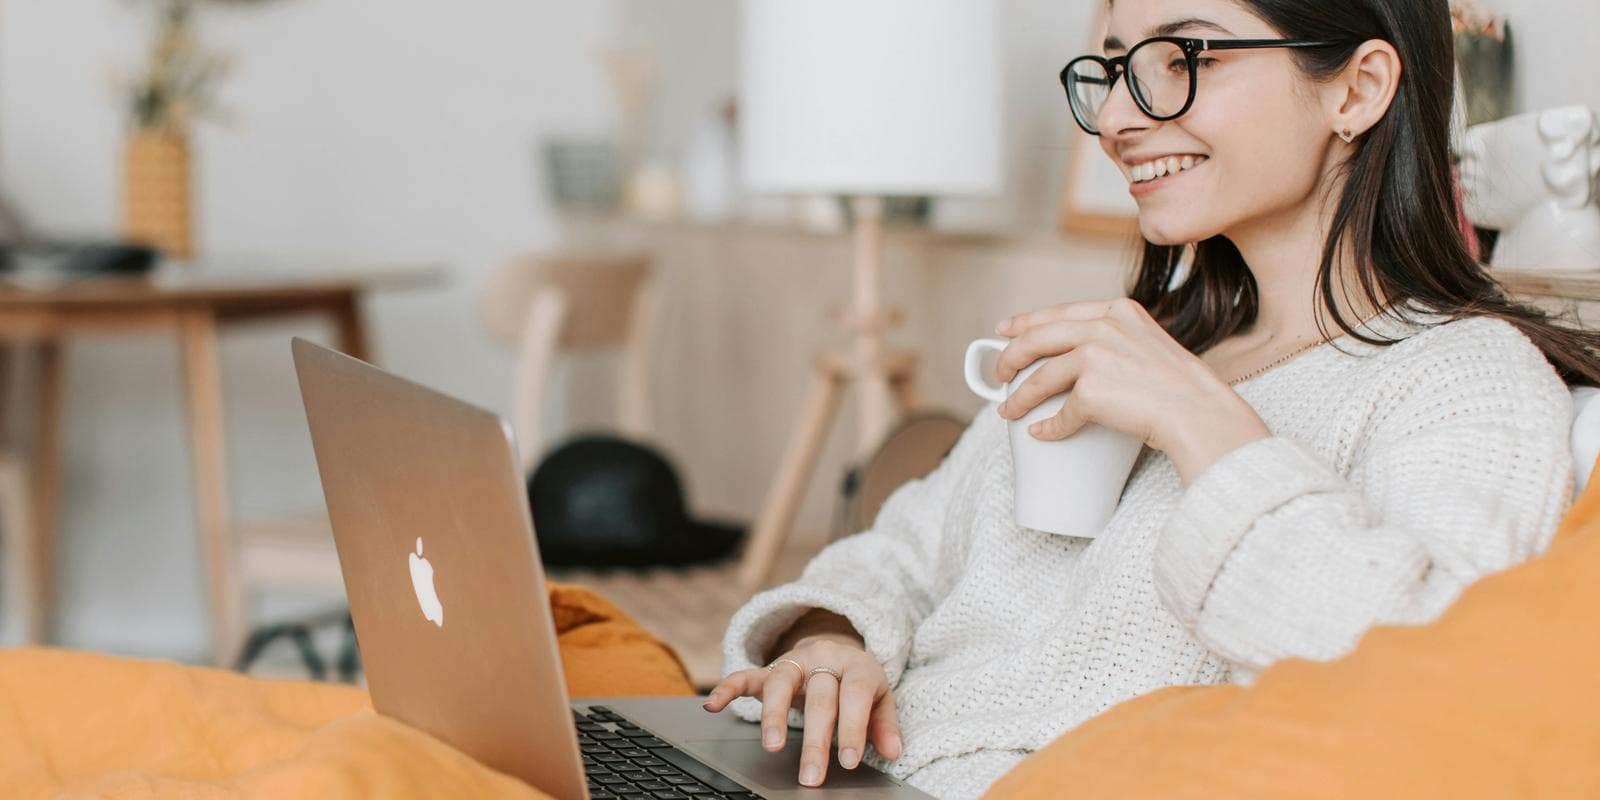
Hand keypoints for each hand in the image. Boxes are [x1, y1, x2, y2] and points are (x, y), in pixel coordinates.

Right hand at [701, 636, 902, 787]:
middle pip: (819, 696)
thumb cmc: (857, 682)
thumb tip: (893, 751)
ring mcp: (794, 662)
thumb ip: (885, 724)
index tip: (849, 761)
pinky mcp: (769, 669)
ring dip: (774, 715)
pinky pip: (745, 675)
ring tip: (773, 747)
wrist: (836, 648)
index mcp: (856, 666)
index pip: (854, 695)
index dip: (853, 728)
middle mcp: (823, 660)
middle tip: (812, 775)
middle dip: (816, 739)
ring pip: (781, 682)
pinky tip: (713, 706)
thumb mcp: (880, 697)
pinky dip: (727, 688)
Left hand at [993, 297, 1270, 483]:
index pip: (1060, 312)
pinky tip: (1042, 433)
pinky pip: (1061, 413)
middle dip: (1010, 357)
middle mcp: (1104, 326)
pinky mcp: (1092, 389)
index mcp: (1118, 311)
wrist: (1201, 413)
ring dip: (1019, 397)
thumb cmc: (1181, 389)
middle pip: (1038, 338)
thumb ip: (1117, 341)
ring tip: (1008, 410)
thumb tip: (1077, 359)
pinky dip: (1049, 427)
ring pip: (1041, 377)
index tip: (1004, 330)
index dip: (1026, 321)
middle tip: (999, 374)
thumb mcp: (1149, 344)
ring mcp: (1096, 355)